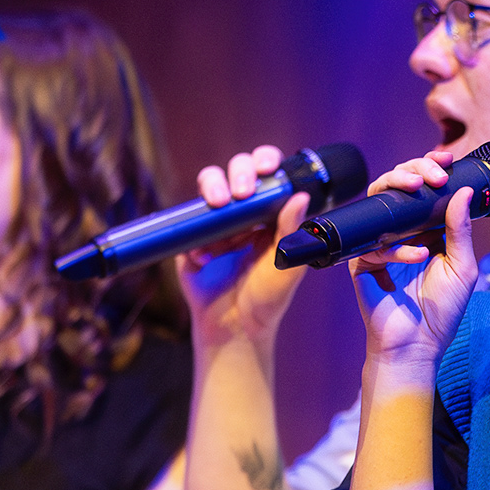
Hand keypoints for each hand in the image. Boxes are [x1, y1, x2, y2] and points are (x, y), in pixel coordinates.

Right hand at [178, 145, 309, 343]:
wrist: (234, 327)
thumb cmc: (266, 297)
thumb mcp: (286, 265)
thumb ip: (292, 231)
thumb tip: (300, 197)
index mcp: (271, 214)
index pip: (268, 175)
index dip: (266, 161)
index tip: (267, 167)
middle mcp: (244, 213)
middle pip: (237, 171)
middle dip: (239, 171)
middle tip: (242, 191)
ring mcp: (216, 223)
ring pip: (210, 186)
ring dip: (214, 189)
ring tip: (220, 205)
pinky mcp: (192, 238)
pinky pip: (189, 222)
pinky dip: (196, 234)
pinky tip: (205, 255)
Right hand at [348, 151, 479, 368]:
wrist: (417, 345)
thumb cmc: (441, 310)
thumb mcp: (463, 267)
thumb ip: (462, 229)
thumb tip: (465, 191)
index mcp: (426, 227)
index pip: (424, 188)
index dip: (430, 167)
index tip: (445, 159)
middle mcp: (401, 230)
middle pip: (397, 184)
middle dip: (414, 170)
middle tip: (434, 174)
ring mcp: (378, 244)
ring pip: (377, 200)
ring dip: (398, 187)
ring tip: (420, 191)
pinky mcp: (361, 261)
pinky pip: (374, 244)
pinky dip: (398, 249)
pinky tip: (418, 257)